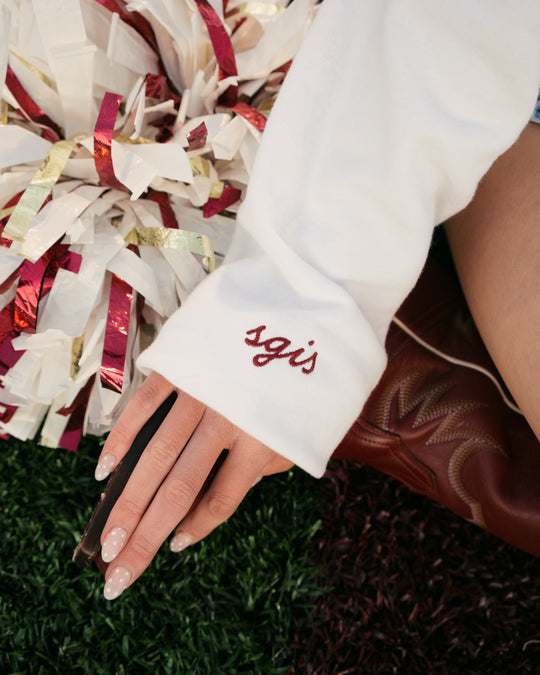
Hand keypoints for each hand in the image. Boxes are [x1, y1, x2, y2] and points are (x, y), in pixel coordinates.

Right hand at [94, 371, 293, 599]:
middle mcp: (226, 420)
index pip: (221, 499)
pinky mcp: (180, 365)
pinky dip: (122, 438)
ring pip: (154, 457)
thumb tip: (224, 490)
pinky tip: (105, 471)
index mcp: (262, 440)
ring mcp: (199, 391)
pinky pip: (144, 406)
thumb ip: (264, 463)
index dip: (196, 529)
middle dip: (144, 538)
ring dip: (127, 502)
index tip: (174, 549)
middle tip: (116, 577)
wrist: (304, 308)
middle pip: (178, 489)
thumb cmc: (307, 377)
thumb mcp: (302, 429)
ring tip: (106, 540)